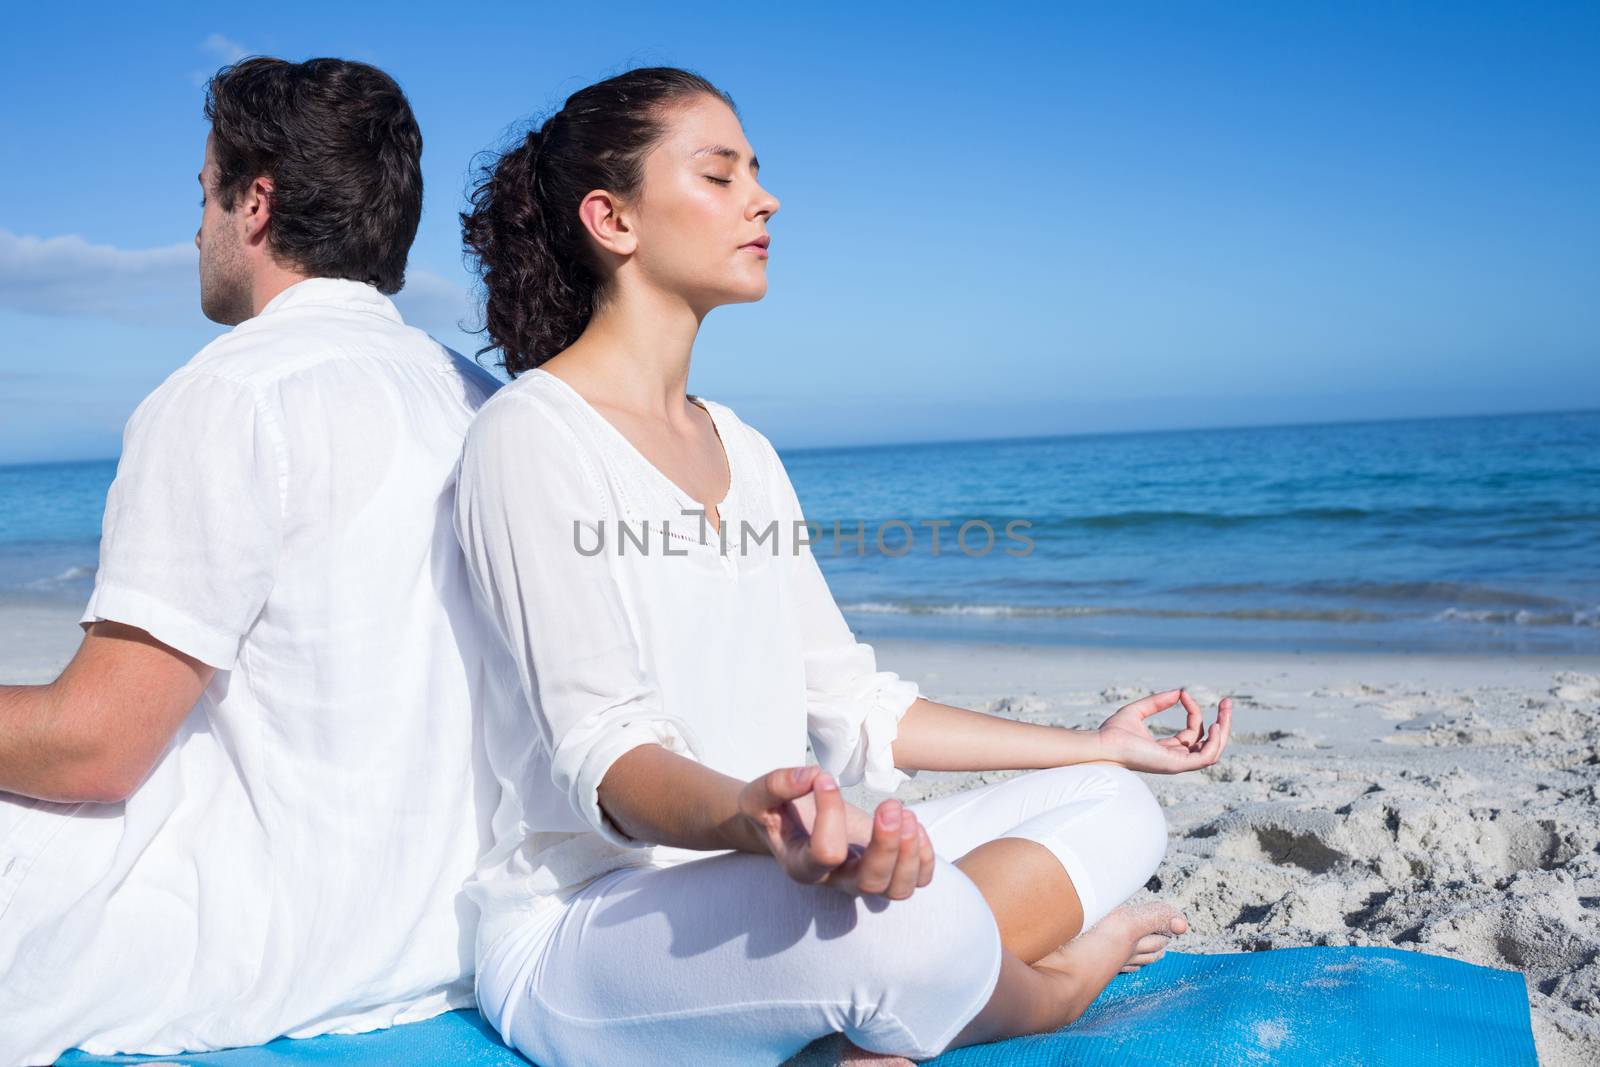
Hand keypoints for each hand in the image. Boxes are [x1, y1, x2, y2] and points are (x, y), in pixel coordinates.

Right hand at [738, 765, 934, 898]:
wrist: (783, 821)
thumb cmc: (771, 809)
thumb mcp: (759, 794)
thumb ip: (779, 784)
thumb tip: (812, 776)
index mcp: (801, 866)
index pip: (825, 853)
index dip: (830, 814)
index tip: (824, 777)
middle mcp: (834, 879)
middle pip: (870, 883)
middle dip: (887, 846)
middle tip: (890, 805)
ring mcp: (862, 877)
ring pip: (898, 890)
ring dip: (910, 854)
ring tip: (906, 815)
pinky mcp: (884, 868)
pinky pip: (916, 880)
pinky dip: (924, 858)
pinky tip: (913, 824)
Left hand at [1095, 688, 1231, 773]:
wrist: (1102, 744)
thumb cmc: (1113, 732)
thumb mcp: (1138, 711)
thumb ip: (1157, 702)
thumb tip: (1178, 692)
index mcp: (1167, 749)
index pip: (1192, 733)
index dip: (1193, 712)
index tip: (1184, 694)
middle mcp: (1175, 758)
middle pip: (1208, 744)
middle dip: (1222, 723)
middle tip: (1227, 702)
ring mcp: (1177, 763)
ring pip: (1212, 751)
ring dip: (1223, 730)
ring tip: (1224, 710)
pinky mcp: (1176, 765)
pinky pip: (1206, 757)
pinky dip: (1214, 742)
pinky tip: (1214, 724)